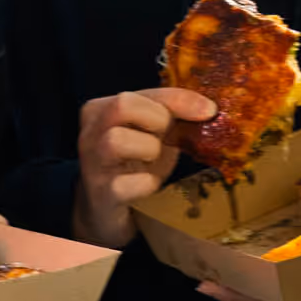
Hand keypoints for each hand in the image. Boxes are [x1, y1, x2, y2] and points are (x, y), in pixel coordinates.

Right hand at [71, 88, 213, 247]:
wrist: (107, 207)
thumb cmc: (133, 164)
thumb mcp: (149, 133)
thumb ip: (169, 114)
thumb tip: (208, 109)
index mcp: (100, 109)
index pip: (143, 92)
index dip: (180, 99)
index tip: (209, 110)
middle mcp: (90, 132)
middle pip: (122, 105)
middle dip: (157, 119)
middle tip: (169, 136)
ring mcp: (92, 163)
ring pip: (116, 140)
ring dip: (148, 149)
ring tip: (153, 159)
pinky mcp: (101, 193)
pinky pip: (127, 184)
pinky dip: (146, 183)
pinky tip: (148, 184)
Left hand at [195, 250, 300, 300]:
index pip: (271, 292)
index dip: (237, 289)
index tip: (204, 283)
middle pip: (258, 283)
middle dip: (226, 273)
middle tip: (186, 258)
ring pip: (266, 270)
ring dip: (238, 260)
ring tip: (201, 244)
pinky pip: (285, 256)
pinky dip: (265, 245)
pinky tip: (245, 231)